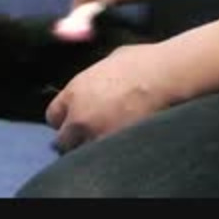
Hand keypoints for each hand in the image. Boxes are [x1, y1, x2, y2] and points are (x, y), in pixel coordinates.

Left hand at [45, 44, 174, 151]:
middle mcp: (79, 117)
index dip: (64, 119)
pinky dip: (109, 154)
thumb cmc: (141, 61)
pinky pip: (104, 157)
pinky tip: (118, 147)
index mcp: (74, 92)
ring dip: (90, 148)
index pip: (53, 117)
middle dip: (74, 138)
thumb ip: (93, 78)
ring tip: (104, 142)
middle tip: (88, 136)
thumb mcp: (107, 62)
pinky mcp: (116, 147)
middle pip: (64, 140)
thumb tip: (96, 82)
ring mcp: (97, 134)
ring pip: (83, 152)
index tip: (73, 121)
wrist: (165, 76)